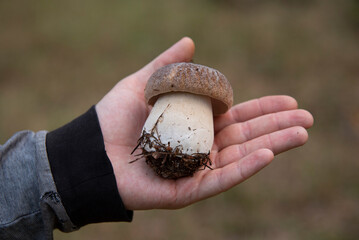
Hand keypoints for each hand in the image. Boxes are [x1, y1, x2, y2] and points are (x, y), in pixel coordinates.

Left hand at [95, 37, 313, 209]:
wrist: (88, 153)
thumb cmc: (112, 119)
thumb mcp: (142, 84)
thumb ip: (167, 65)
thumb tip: (190, 41)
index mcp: (194, 125)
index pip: (236, 116)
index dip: (263, 108)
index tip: (289, 100)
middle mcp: (200, 148)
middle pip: (245, 136)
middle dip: (277, 127)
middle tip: (308, 118)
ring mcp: (196, 171)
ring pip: (240, 158)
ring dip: (272, 145)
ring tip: (301, 134)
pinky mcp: (187, 192)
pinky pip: (220, 179)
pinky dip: (245, 167)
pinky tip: (267, 153)